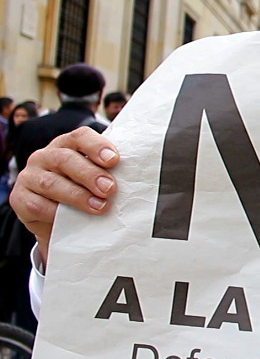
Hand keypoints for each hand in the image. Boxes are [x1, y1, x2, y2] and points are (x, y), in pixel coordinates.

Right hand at [9, 127, 119, 264]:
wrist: (57, 221)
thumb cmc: (84, 193)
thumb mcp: (95, 179)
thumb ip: (110, 173)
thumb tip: (141, 178)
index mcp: (68, 145)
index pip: (80, 136)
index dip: (97, 146)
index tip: (114, 160)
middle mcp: (45, 156)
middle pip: (66, 159)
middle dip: (90, 174)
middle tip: (110, 188)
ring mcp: (30, 176)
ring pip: (51, 183)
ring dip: (77, 196)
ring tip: (100, 207)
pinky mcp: (19, 198)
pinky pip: (37, 205)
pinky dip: (56, 212)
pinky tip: (70, 218)